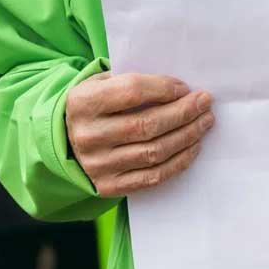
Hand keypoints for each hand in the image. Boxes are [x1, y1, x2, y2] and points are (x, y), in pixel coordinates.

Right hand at [65, 72, 213, 196]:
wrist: (63, 141)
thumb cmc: (94, 106)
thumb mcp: (100, 84)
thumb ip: (130, 82)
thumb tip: (178, 89)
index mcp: (84, 103)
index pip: (132, 91)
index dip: (164, 88)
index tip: (186, 88)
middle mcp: (89, 135)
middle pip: (148, 124)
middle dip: (183, 113)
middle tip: (205, 103)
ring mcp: (98, 165)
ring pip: (154, 151)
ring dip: (187, 136)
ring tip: (204, 123)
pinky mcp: (109, 186)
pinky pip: (153, 176)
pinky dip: (178, 162)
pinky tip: (193, 147)